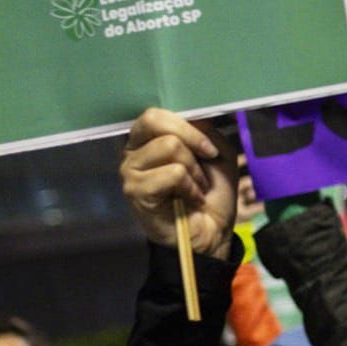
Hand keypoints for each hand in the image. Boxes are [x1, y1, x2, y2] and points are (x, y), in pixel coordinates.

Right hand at [120, 108, 237, 257]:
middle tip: (206, 163)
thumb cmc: (212, 191)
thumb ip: (202, 129)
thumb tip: (191, 116)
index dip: (188, 126)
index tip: (210, 149)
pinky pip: (173, 173)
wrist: (213, 231)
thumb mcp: (216, 151)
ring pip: (169, 147)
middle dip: (191, 141)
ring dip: (195, 170)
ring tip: (197, 187)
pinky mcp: (135, 191)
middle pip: (155, 122)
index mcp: (148, 139)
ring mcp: (130, 171)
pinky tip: (191, 200)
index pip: (156, 114)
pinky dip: (191, 187)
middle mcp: (133, 152)